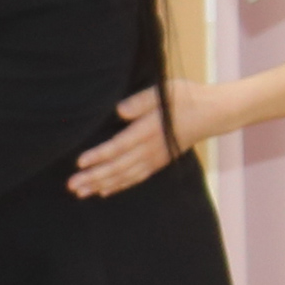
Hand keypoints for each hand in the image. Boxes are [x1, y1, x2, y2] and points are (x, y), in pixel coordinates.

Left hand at [73, 75, 232, 196]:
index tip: (80, 162)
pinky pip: (136, 178)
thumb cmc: (186, 98)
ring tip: (81, 192)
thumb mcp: (165, 92)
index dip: (99, 156)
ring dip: (101, 184)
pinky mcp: (158, 162)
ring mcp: (155, 159)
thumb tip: (119, 111)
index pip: (119, 147)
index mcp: (149, 131)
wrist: (212, 114)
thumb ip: (141, 101)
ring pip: (124, 176)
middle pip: (117, 167)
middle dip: (94, 177)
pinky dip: (119, 186)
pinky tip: (104, 191)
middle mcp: (150, 149)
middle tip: (72, 186)